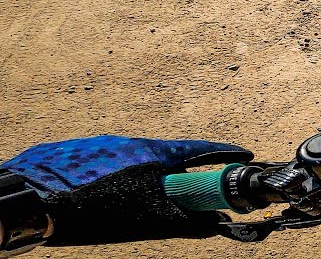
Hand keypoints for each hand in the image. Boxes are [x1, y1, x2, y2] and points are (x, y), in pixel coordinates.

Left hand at [1, 136, 250, 245]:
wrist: (28, 201)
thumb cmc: (92, 210)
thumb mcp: (145, 221)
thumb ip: (183, 221)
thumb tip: (216, 224)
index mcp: (150, 153)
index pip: (198, 150)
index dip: (223, 154)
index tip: (244, 156)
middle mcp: (128, 143)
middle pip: (166, 156)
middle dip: (181, 174)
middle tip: (190, 192)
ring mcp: (99, 146)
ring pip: (134, 162)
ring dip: (144, 179)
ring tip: (137, 204)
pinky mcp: (74, 154)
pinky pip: (106, 165)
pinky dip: (115, 180)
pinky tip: (104, 200)